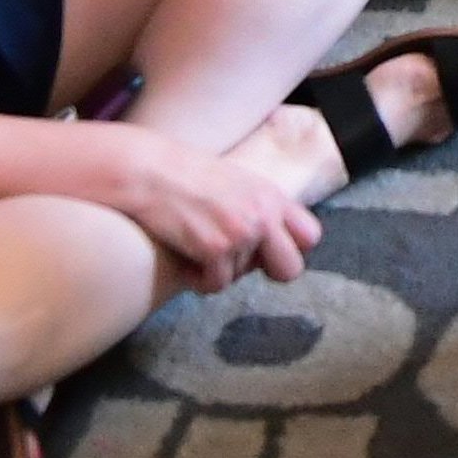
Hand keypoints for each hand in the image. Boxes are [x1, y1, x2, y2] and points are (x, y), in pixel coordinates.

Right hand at [105, 124, 322, 289]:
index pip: (310, 236)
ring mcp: (242, 232)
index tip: (266, 250)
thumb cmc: (184, 176)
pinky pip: (215, 285)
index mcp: (272, 195)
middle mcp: (264, 214)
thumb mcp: (236, 183)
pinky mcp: (215, 248)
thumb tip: (268, 248)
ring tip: (194, 243)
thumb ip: (259, 208)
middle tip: (237, 262)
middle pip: (290, 270)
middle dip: (265, 273)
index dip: (289, 249)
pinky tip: (183, 258)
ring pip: (239, 278)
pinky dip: (196, 279)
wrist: (147, 171)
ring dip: (215, 269)